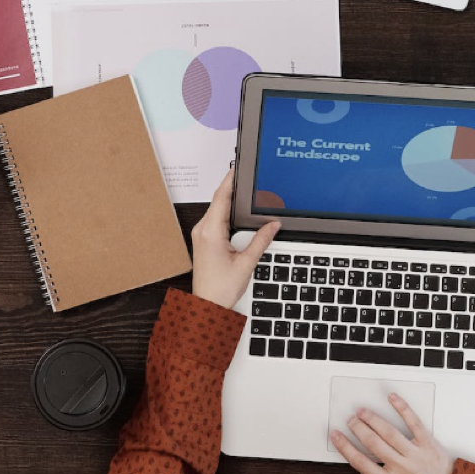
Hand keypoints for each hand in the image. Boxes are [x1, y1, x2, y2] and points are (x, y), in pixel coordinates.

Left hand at [189, 172, 279, 307]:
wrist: (207, 306)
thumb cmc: (220, 289)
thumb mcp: (246, 263)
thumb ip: (261, 241)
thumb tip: (273, 224)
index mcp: (211, 232)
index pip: (221, 196)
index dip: (230, 179)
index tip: (239, 167)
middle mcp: (203, 230)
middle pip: (219, 200)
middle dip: (235, 189)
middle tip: (252, 180)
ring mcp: (202, 235)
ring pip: (218, 209)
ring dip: (232, 202)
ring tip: (249, 195)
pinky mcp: (205, 240)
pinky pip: (217, 219)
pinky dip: (228, 213)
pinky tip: (240, 214)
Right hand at [329, 394, 454, 473]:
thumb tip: (361, 469)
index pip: (360, 462)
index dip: (345, 447)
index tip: (336, 436)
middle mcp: (401, 468)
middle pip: (373, 443)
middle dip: (358, 428)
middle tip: (350, 420)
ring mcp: (415, 454)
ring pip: (389, 432)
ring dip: (373, 419)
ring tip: (363, 412)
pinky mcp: (428, 443)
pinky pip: (414, 423)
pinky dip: (402, 408)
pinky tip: (392, 399)